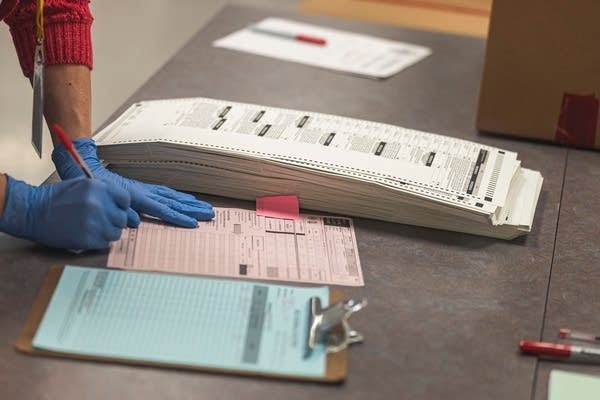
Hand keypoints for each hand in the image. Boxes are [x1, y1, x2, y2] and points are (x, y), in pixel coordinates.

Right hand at [0, 176, 128, 249]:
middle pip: (122, 218)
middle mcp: (99, 204)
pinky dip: (99, 242)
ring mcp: (94, 222)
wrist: (32, 211)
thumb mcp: (82, 185)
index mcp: (98, 188)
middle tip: (102, 221)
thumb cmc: (55, 198)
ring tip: (93, 228)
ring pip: (116, 232)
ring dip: (107, 232)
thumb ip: (104, 193)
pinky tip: (87, 235)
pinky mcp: (88, 239)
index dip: (121, 206)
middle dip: (114, 221)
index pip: (126, 200)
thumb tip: (123, 206)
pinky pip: (105, 243)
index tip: (115, 209)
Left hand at [52, 138, 213, 227]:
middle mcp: (142, 191)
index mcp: (134, 194)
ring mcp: (142, 190)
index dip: (178, 217)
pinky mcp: (140, 190)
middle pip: (173, 201)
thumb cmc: (86, 181)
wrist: (80, 164)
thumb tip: (133, 220)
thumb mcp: (98, 197)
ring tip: (206, 208)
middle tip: (210, 214)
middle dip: (192, 208)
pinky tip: (187, 201)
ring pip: (171, 197)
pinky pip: (164, 194)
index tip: (193, 224)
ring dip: (189, 203)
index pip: (161, 208)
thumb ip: (114, 208)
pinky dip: (178, 197)